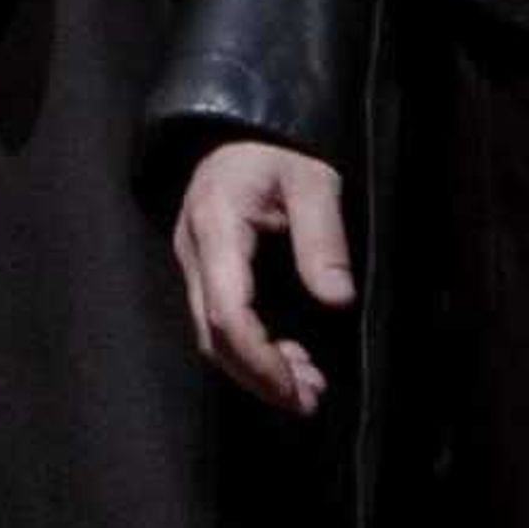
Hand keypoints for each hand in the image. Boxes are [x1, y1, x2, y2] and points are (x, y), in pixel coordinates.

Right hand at [175, 141, 353, 415]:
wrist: (240, 127)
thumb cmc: (279, 151)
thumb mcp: (314, 180)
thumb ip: (322, 239)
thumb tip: (337, 300)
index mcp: (217, 225)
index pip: (228, 311)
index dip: (260, 359)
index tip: (298, 387)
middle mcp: (193, 250)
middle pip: (211, 335)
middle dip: (259, 377)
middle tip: (309, 401)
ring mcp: (192, 262)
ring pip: (209, 335)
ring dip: (254, 370)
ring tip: (306, 389)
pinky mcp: (202, 270)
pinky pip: (216, 322)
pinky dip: (249, 351)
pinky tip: (287, 361)